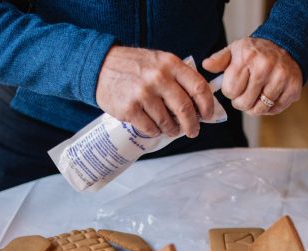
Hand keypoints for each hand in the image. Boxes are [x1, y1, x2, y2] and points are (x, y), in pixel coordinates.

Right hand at [96, 47, 214, 137]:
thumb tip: (200, 104)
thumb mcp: (159, 62)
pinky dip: (155, 131)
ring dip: (172, 130)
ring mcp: (143, 93)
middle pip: (185, 108)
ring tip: (171, 130)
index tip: (207, 115)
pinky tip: (153, 126)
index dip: (207, 105)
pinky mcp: (130, 109)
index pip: (198, 86)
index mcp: (169, 64)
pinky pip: (151, 129)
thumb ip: (179, 78)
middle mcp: (158, 77)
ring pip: (168, 122)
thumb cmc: (134, 67)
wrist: (100, 67)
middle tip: (193, 132)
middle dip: (192, 125)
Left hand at [203, 37, 301, 115]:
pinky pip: (275, 110)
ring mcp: (281, 78)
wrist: (285, 46)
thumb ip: (219, 60)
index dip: (231, 92)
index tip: (236, 85)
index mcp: (247, 57)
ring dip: (255, 107)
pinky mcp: (293, 88)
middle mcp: (265, 67)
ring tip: (257, 95)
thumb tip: (206, 65)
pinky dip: (270, 108)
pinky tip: (269, 95)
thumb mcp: (235, 51)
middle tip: (246, 93)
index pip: (230, 91)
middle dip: (241, 102)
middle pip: (244, 104)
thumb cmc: (255, 53)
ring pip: (260, 110)